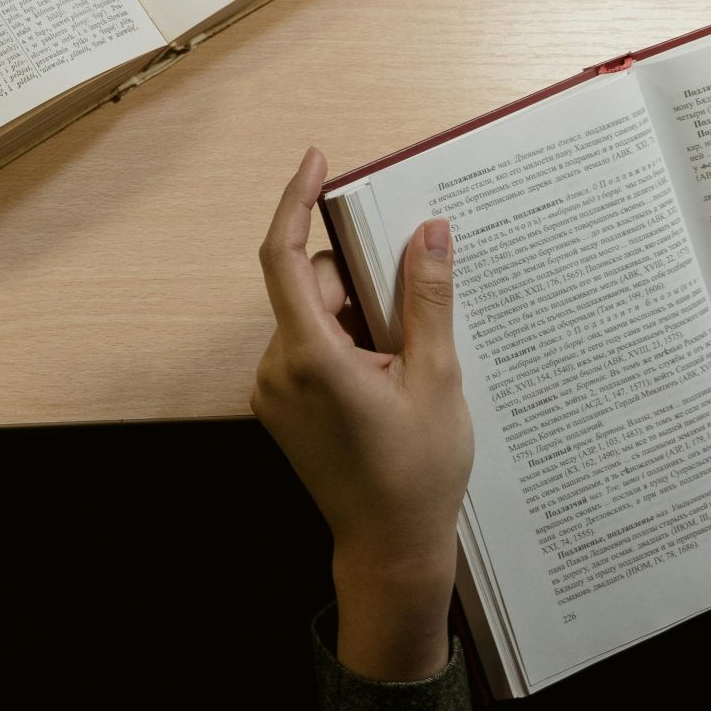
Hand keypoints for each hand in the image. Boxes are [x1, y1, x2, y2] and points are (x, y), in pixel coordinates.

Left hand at [255, 148, 472, 681]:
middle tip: (415, 299)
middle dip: (362, 280)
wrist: (389, 549)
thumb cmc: (415, 475)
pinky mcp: (282, 406)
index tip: (316, 161)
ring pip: (313, 318)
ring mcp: (274, 390)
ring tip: (409, 363)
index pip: (285, 257)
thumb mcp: (435, 377)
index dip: (296, 201)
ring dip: (359, 317)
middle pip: (311, 287)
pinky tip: (391, 375)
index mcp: (309, 358)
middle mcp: (277, 369)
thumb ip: (427, 297)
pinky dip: (348, 342)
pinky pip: (310, 347)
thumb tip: (430, 232)